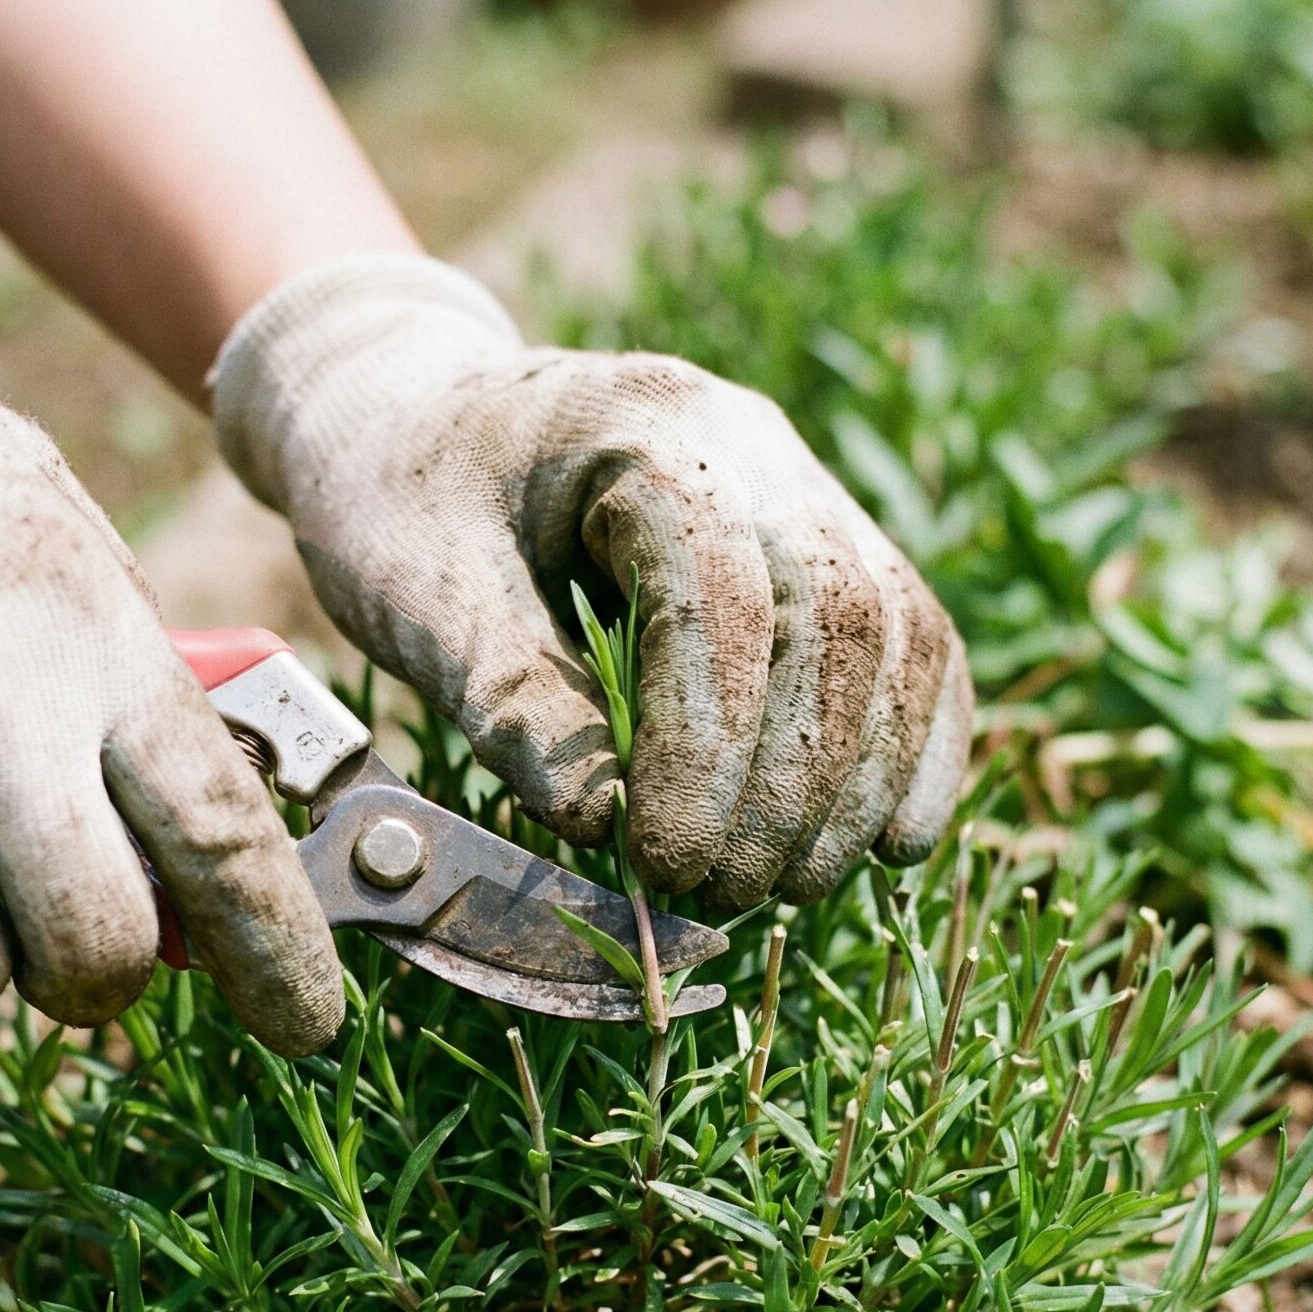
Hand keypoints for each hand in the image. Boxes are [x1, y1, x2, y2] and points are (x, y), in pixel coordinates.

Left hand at [215, 256, 971, 906]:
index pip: (725, 596)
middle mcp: (754, 447)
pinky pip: (911, 647)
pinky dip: (909, 751)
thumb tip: (601, 828)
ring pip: (896, 637)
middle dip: (793, 783)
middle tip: (722, 895)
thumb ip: (508, 702)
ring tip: (785, 889)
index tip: (666, 863)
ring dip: (857, 784)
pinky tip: (887, 843)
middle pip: (838, 619)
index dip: (712, 747)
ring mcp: (804, 491)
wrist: (416, 416)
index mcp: (647, 428)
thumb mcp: (420, 594)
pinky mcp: (824, 550)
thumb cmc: (401, 498)